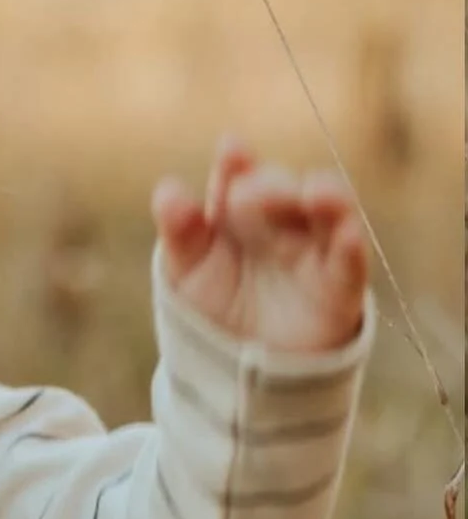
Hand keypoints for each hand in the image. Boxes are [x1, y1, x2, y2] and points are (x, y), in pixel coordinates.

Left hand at [151, 136, 368, 353]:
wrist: (237, 368)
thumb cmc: (211, 310)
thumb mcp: (185, 272)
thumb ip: (180, 232)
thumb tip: (168, 190)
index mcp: (240, 212)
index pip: (239, 178)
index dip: (236, 164)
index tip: (231, 151)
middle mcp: (282, 222)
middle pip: (283, 191)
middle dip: (270, 187)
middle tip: (247, 195)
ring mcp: (314, 251)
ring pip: (330, 213)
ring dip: (327, 197)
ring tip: (316, 192)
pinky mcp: (339, 287)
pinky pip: (350, 262)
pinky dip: (350, 246)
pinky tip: (346, 234)